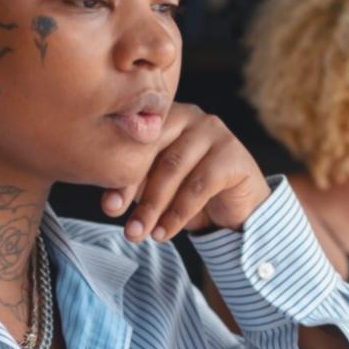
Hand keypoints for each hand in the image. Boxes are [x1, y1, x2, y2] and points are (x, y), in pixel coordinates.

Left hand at [102, 103, 271, 241]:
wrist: (238, 208)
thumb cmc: (191, 192)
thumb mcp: (157, 187)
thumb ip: (135, 185)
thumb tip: (110, 204)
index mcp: (164, 116)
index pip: (135, 141)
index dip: (120, 176)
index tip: (109, 208)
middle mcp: (188, 115)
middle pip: (153, 151)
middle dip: (135, 192)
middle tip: (126, 225)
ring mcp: (213, 131)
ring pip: (174, 168)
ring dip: (155, 206)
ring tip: (142, 233)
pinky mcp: (233, 154)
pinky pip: (199, 185)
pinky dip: (178, 213)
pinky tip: (166, 232)